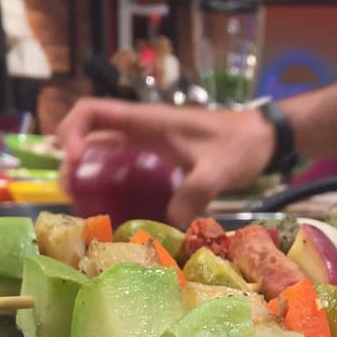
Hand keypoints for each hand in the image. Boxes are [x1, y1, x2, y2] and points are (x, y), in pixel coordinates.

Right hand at [54, 100, 274, 225]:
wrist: (265, 138)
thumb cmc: (241, 144)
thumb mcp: (217, 170)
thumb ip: (194, 193)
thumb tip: (170, 225)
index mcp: (148, 121)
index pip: (92, 111)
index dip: (72, 131)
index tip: (74, 161)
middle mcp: (142, 130)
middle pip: (90, 134)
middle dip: (72, 160)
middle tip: (72, 193)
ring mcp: (150, 144)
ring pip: (105, 151)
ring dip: (88, 172)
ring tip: (83, 203)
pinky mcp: (160, 159)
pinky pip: (125, 167)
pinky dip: (113, 183)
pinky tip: (115, 209)